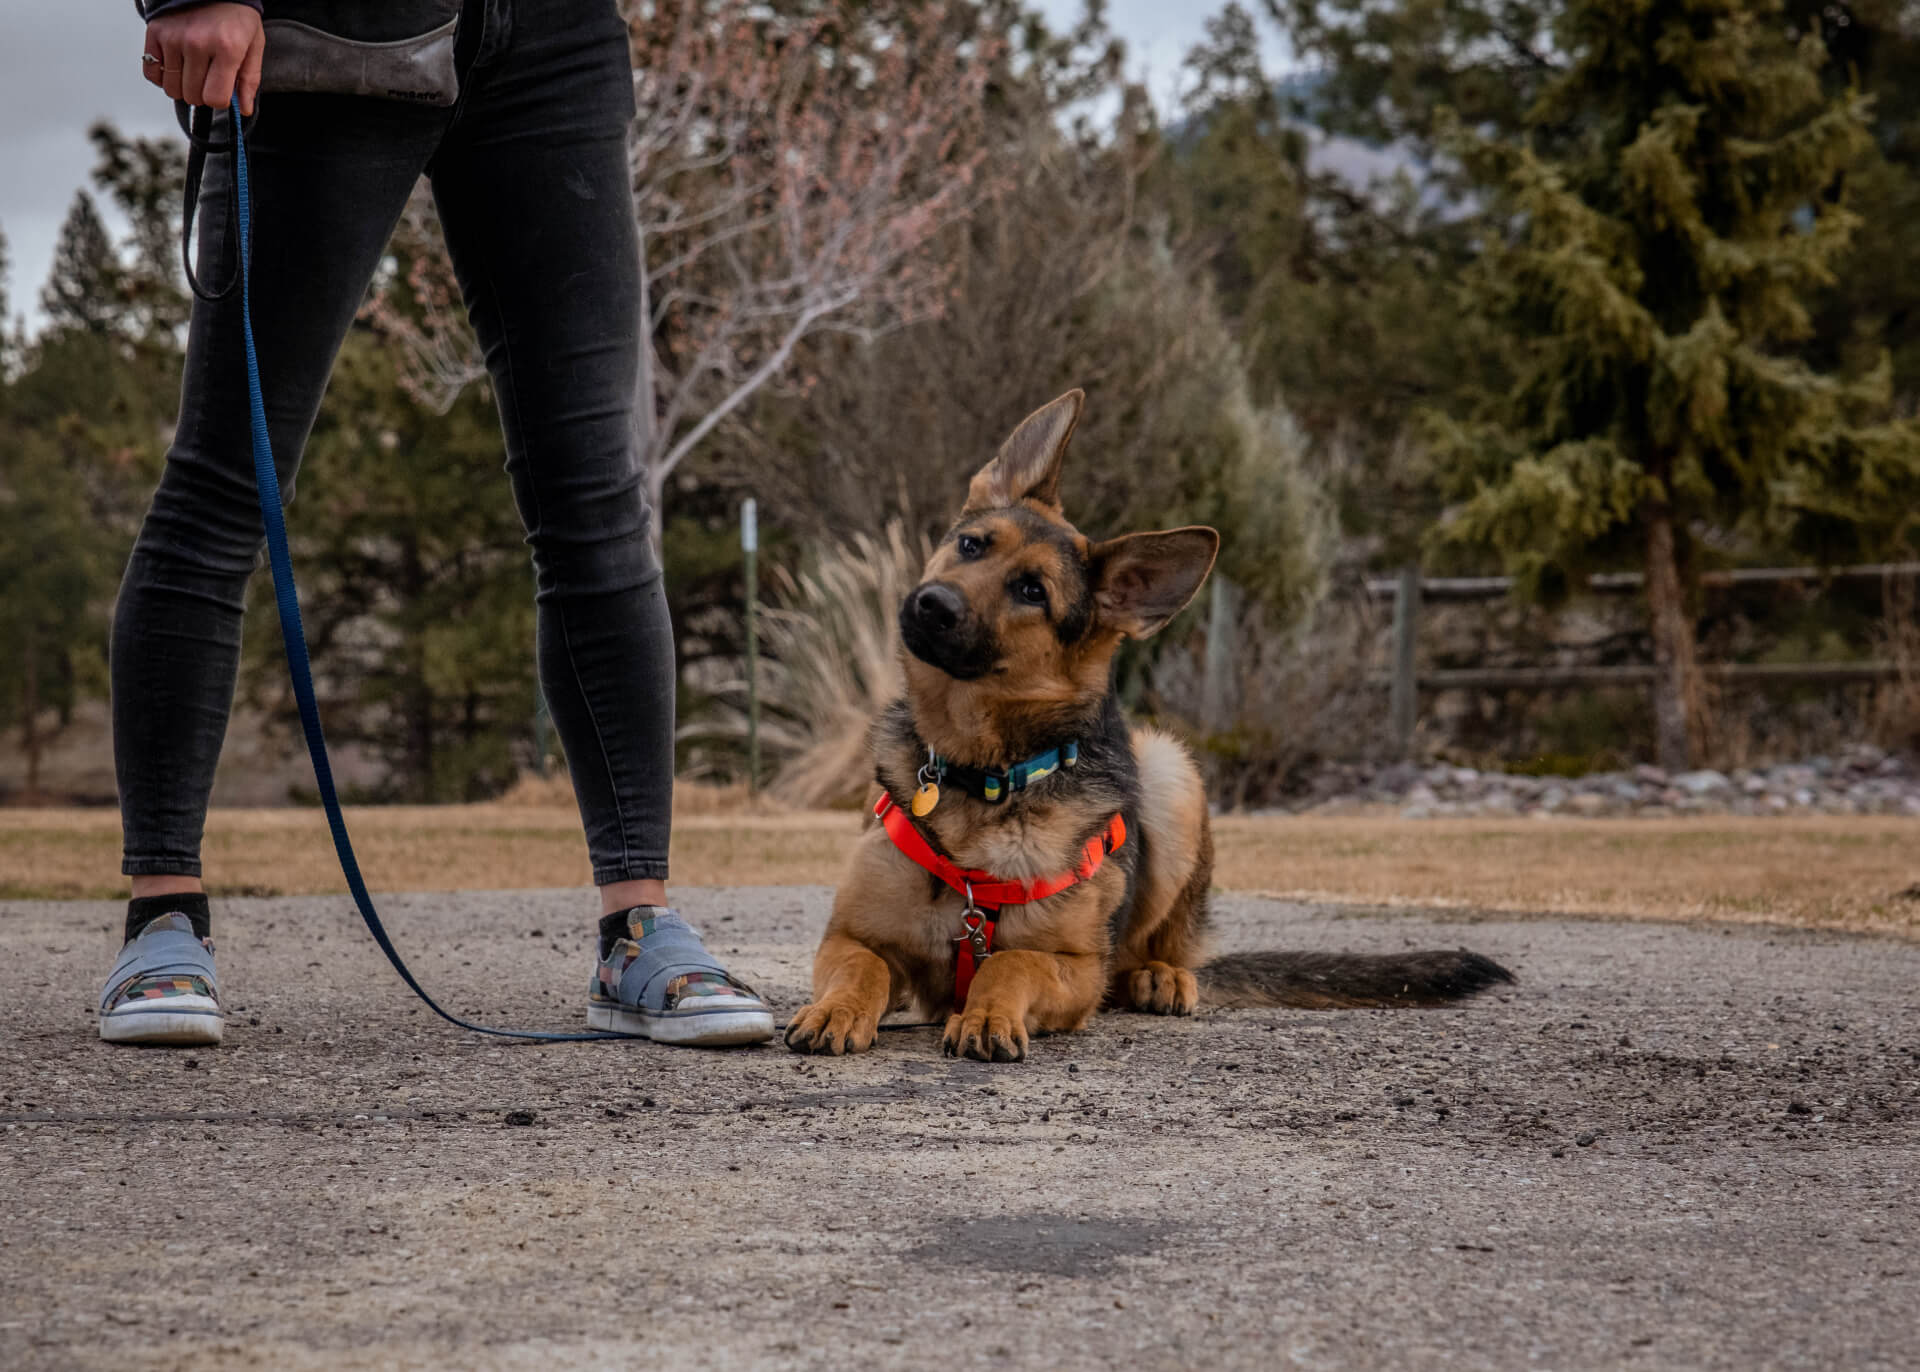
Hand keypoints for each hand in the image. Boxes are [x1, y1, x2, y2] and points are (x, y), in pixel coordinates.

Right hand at [143, 3, 264, 115]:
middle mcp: (197, 43)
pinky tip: (176, 68)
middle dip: (202, 94)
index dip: (220, 101)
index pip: (215, 98)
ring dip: (183, 87)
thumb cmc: (235, 15)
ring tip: (194, 72)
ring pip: (172, 88)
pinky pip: (151, 72)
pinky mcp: (155, 32)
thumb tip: (244, 109)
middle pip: (193, 96)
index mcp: (226, 48)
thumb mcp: (254, 46)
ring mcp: (173, 38)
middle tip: (208, 79)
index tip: (222, 92)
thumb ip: (250, 80)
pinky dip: (162, 76)